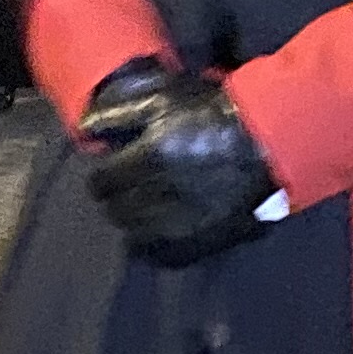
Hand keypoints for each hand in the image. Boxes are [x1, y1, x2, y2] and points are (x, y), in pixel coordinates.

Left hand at [74, 71, 275, 266]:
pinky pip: (159, 256)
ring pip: (132, 235)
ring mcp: (181, 224)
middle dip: (116, 196)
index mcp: (151, 157)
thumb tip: (84, 130)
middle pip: (115, 210)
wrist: (268, 142)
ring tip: (145, 205)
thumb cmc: (214, 113)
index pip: (101, 182)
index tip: (113, 168)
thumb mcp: (165, 97)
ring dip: (133, 220)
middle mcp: (162, 195)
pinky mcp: (200, 242)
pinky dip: (152, 245)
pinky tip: (159, 229)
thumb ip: (118, 111)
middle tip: (129, 185)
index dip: (103, 174)